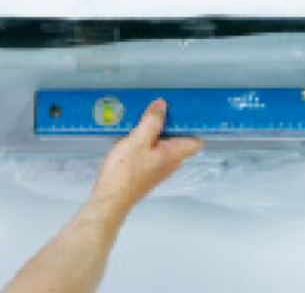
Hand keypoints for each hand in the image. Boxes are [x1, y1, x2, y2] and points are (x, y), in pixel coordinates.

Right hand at [88, 99, 203, 215]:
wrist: (109, 198)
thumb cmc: (124, 173)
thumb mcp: (137, 140)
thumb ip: (152, 122)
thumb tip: (162, 105)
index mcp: (173, 154)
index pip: (195, 140)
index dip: (191, 125)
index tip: (183, 110)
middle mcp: (169, 162)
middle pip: (176, 138)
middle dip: (167, 123)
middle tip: (155, 107)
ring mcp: (157, 166)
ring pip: (160, 143)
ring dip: (151, 130)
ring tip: (139, 117)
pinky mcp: (145, 169)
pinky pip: (149, 149)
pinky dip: (142, 140)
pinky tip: (128, 134)